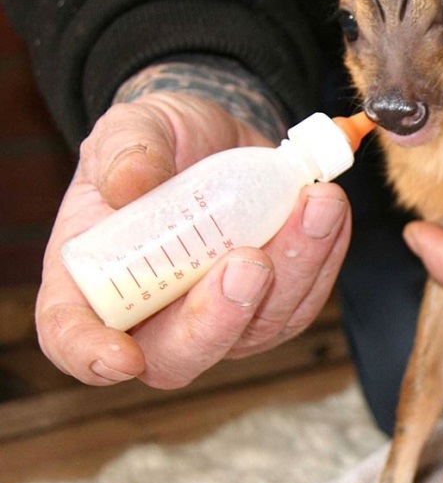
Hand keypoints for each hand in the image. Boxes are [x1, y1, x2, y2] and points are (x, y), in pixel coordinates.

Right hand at [36, 91, 350, 388]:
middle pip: (181, 354)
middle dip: (218, 318)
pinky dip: (322, 257)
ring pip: (257, 328)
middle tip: (250, 261)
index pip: (74, 336)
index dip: (91, 356)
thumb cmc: (161, 141)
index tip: (120, 355)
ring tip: (316, 204)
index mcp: (93, 279)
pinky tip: (328, 210)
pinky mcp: (271, 305)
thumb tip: (131, 184)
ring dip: (293, 272)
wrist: (216, 137)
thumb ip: (126, 149)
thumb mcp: (134, 126)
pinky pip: (302, 301)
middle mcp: (155, 313)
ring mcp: (219, 316)